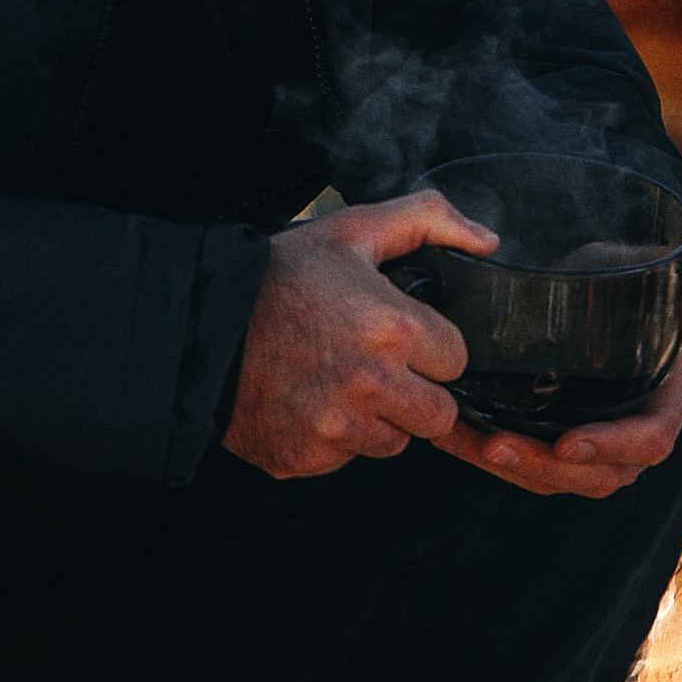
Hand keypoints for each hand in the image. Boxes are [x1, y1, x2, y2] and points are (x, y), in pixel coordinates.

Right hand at [221, 192, 495, 480]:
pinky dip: (333, 440)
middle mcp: (371, 386)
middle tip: (380, 367)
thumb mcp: (352, 230)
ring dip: (378, 419)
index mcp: (393, 330)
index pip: (457, 360)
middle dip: (418, 393)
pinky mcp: (305, 459)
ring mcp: (337, 430)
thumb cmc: (276, 277)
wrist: (195, 327)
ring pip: (395, 443)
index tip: (402, 336)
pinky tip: (308, 403)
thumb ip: (427, 221)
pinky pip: (345, 460)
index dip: (432, 347)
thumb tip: (486, 240)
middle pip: (439, 415)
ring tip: (338, 382)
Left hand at [444, 285, 681, 500]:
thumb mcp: (663, 282)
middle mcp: (632, 430)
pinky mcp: (551, 437)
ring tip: (468, 441)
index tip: (568, 440)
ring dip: (512, 467)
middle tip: (497, 444)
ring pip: (558, 478)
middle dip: (546, 466)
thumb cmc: (631, 274)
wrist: (588, 274)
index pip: (650, 440)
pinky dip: (487, 454)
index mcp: (667, 399)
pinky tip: (451, 434)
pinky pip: (525, 463)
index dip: (613, 446)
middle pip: (599, 473)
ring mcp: (591, 438)